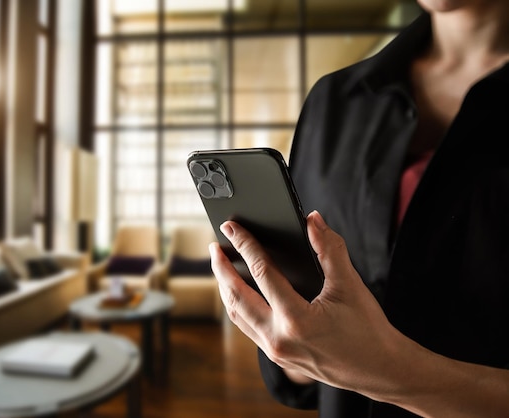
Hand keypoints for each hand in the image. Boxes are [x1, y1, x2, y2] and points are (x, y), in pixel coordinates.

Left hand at [209, 211, 408, 395]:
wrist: (381, 370)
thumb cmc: (368, 329)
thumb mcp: (349, 284)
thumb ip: (329, 248)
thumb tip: (313, 220)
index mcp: (296, 320)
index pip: (261, 273)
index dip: (244, 245)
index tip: (231, 228)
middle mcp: (279, 339)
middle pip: (236, 297)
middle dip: (221, 269)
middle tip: (214, 246)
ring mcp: (276, 351)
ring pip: (238, 315)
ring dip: (226, 289)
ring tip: (221, 267)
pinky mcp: (278, 357)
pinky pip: (248, 327)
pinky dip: (239, 306)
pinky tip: (240, 293)